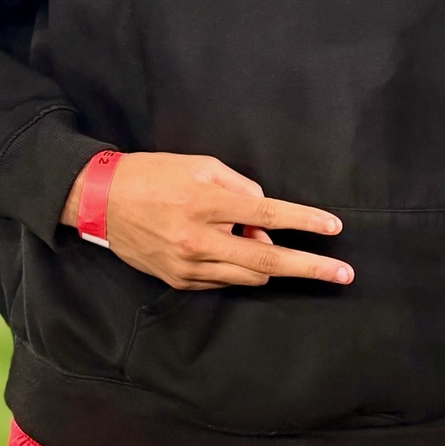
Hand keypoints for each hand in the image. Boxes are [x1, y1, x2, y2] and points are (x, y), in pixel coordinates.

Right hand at [60, 151, 351, 290]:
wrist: (100, 200)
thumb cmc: (155, 174)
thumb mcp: (201, 164)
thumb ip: (240, 189)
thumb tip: (266, 219)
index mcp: (206, 203)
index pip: (267, 216)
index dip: (304, 222)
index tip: (334, 228)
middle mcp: (199, 240)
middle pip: (268, 261)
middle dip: (311, 268)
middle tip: (344, 275)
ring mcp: (188, 266)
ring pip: (249, 276)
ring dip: (269, 264)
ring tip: (256, 240)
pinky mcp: (179, 281)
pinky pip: (225, 281)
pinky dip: (238, 268)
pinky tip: (229, 249)